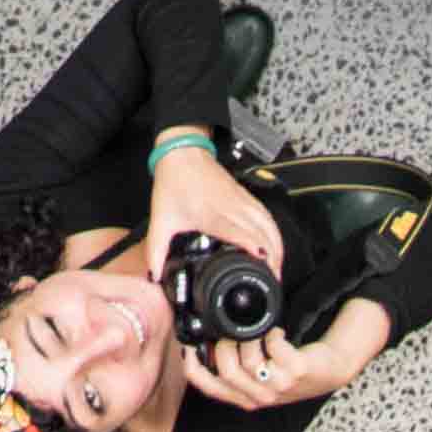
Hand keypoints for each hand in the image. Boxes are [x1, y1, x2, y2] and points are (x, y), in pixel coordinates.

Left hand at [142, 143, 283, 293]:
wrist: (182, 152)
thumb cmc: (173, 182)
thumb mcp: (161, 220)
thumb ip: (156, 250)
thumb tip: (154, 275)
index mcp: (211, 213)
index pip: (239, 232)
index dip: (254, 247)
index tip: (264, 263)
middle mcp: (231, 207)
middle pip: (261, 232)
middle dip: (272, 257)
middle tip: (273, 279)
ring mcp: (241, 200)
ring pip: (268, 223)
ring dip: (277, 246)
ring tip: (278, 268)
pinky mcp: (245, 195)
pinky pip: (266, 215)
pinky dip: (274, 232)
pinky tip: (274, 245)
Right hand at [181, 315, 377, 414]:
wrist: (329, 370)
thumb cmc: (290, 369)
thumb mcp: (258, 374)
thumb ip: (232, 364)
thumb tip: (203, 340)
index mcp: (244, 397)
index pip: (207, 386)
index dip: (192, 364)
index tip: (188, 343)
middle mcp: (260, 397)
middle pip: (224, 369)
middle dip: (225, 343)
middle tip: (235, 331)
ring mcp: (279, 386)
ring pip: (247, 357)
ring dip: (250, 335)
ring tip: (259, 331)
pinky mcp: (296, 370)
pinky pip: (273, 345)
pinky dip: (273, 332)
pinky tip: (278, 334)